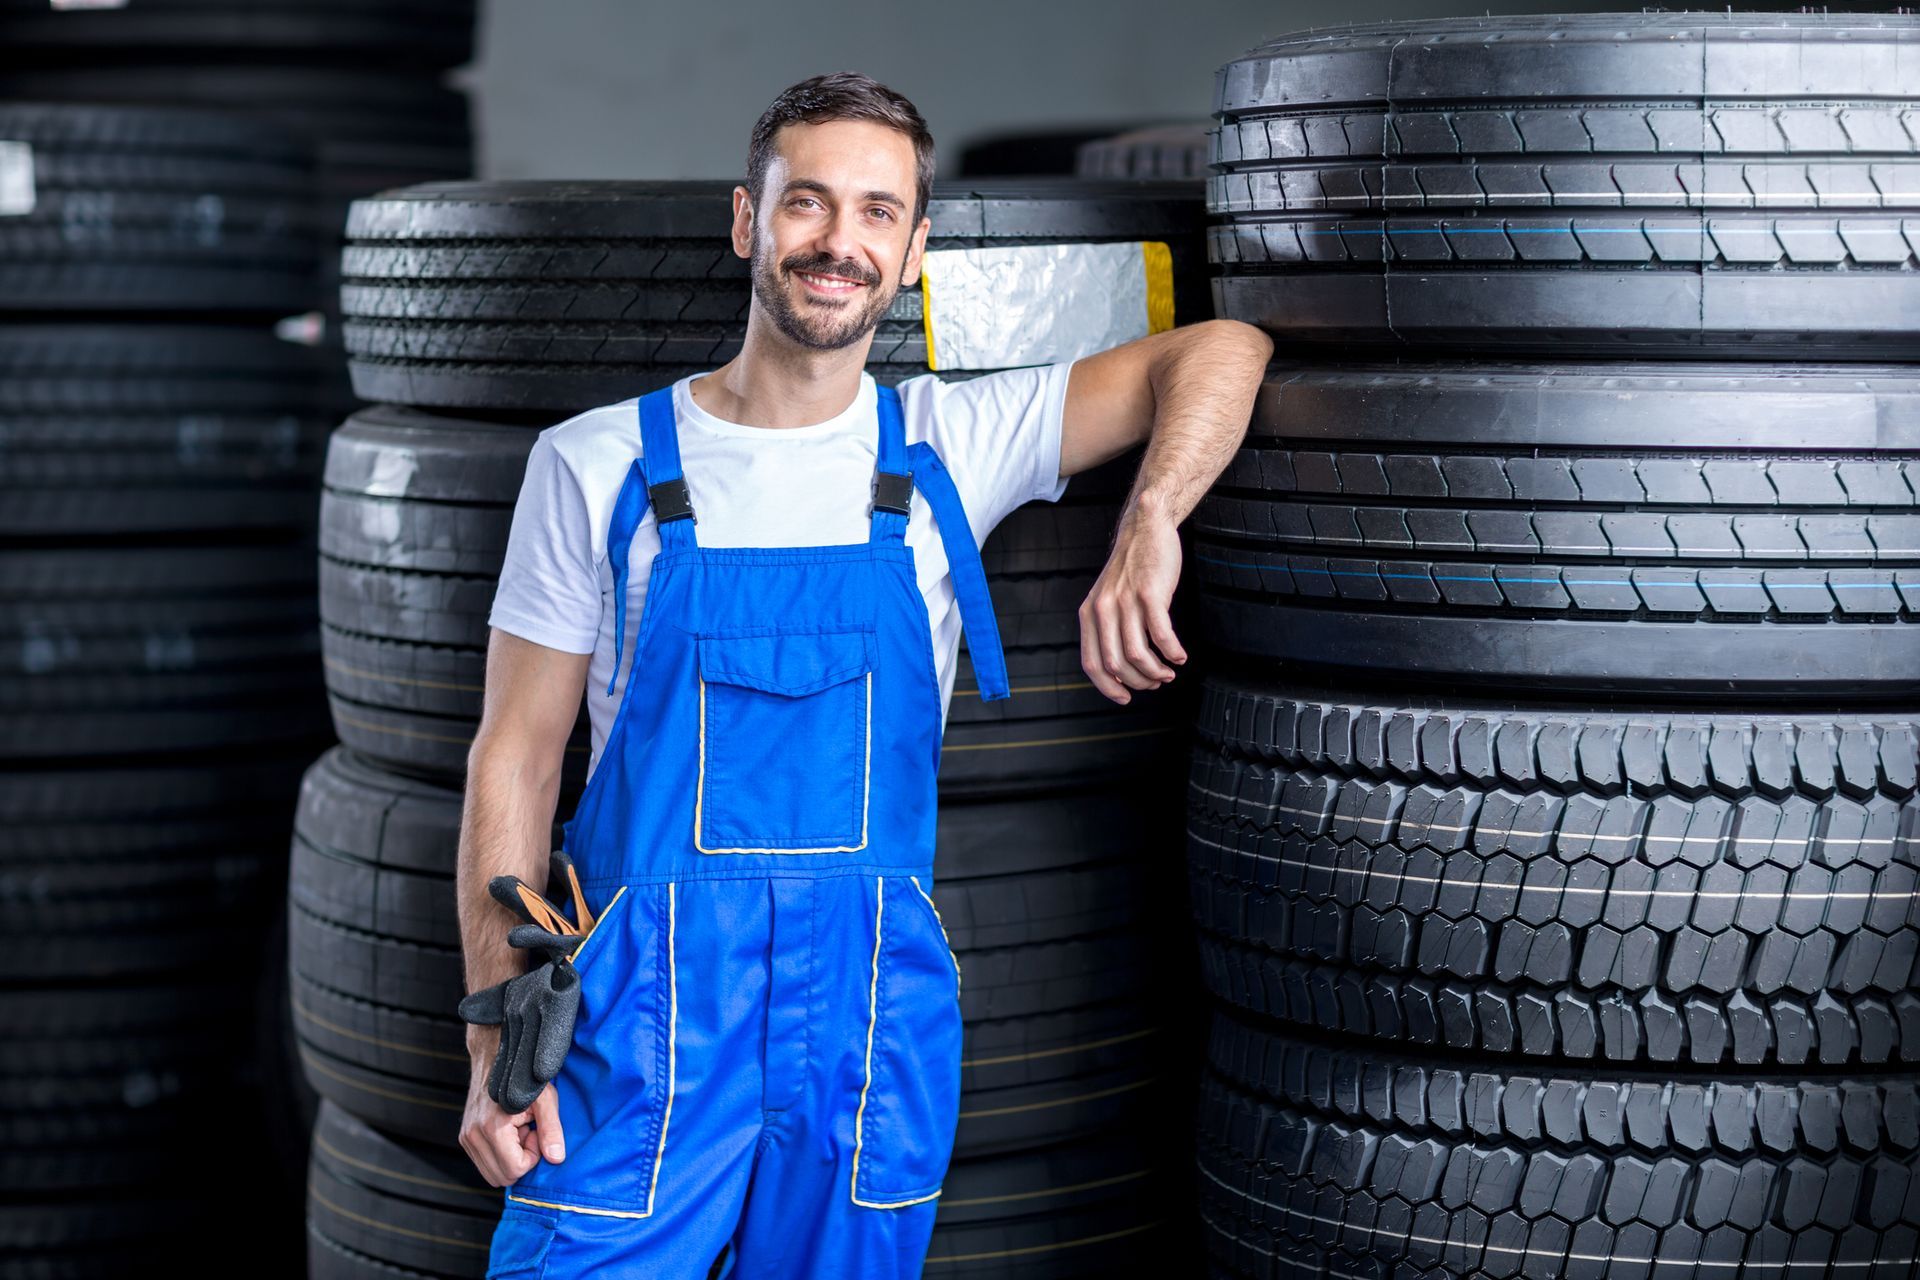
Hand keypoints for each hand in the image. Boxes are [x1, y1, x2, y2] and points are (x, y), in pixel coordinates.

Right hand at [460, 1054, 566, 1186]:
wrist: (496, 1057)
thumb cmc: (524, 1077)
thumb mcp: (545, 1099)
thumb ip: (551, 1130)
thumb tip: (556, 1158)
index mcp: (492, 1128)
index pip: (515, 1169)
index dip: (532, 1154)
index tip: (534, 1130)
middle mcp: (473, 1136)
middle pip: (502, 1177)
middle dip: (520, 1159)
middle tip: (527, 1131)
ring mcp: (466, 1138)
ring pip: (492, 1174)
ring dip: (510, 1157)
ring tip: (518, 1130)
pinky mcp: (465, 1138)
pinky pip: (485, 1163)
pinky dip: (500, 1154)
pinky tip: (508, 1130)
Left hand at [1078, 511, 1185, 704]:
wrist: (1146, 528)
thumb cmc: (1132, 567)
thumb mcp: (1109, 597)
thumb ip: (1109, 626)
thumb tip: (1122, 667)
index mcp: (1089, 614)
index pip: (1092, 663)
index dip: (1108, 687)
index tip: (1126, 697)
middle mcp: (1103, 609)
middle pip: (1115, 664)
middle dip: (1138, 682)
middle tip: (1156, 682)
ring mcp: (1125, 601)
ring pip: (1137, 654)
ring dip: (1156, 671)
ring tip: (1169, 673)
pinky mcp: (1149, 593)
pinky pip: (1160, 635)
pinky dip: (1171, 652)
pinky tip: (1180, 656)